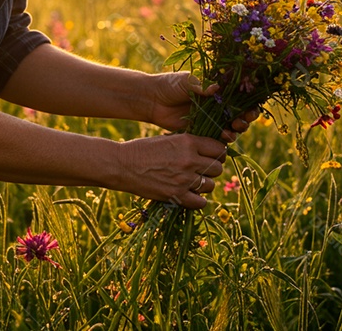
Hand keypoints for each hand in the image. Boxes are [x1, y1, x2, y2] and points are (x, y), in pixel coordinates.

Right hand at [112, 133, 227, 208]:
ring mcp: (184, 179)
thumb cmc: (143, 149)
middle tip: (202, 170)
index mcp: (188, 142)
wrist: (122, 165)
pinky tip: (190, 195)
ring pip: (211, 185)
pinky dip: (198, 200)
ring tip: (193, 182)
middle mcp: (189, 160)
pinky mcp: (176, 195)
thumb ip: (188, 143)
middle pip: (218, 168)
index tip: (213, 157)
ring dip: (204, 184)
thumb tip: (206, 150)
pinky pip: (201, 202)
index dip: (218, 154)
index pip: (218, 149)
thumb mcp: (167, 138)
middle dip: (212, 169)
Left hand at [145, 71, 260, 143]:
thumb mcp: (186, 81)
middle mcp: (217, 104)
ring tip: (233, 129)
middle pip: (239, 112)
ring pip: (231, 126)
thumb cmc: (170, 85)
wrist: (152, 100)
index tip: (251, 107)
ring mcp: (211, 118)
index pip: (239, 95)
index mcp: (217, 89)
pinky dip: (225, 138)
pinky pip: (218, 136)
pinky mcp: (203, 130)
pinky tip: (225, 137)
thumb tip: (217, 87)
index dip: (248, 102)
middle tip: (243, 120)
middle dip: (245, 117)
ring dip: (237, 129)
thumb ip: (202, 85)